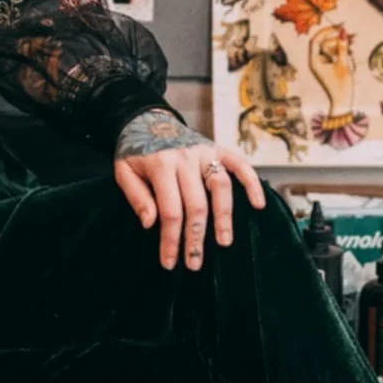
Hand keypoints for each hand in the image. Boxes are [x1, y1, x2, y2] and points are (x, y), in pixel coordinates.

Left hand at [114, 109, 266, 271]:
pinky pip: (240, 165)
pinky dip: (252, 183)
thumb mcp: (123, 171)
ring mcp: (205, 153)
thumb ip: (136, 197)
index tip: (169, 262)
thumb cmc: (135, 151)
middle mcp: (186, 159)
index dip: (170, 240)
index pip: (170, 211)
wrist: (147, 120)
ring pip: (221, 187)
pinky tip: (258, 204)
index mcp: (161, 165)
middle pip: (196, 205)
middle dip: (196, 238)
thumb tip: (151, 223)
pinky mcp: (218, 149)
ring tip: (225, 242)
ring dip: (224, 217)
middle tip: (195, 263)